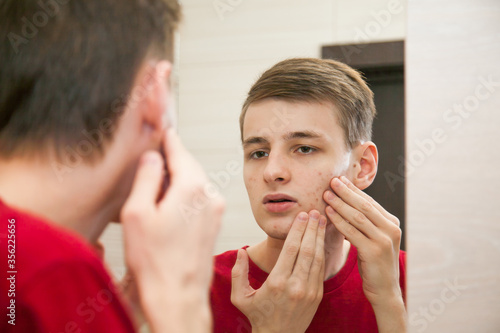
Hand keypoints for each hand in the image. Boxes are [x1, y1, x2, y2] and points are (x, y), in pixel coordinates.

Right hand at [120, 128, 224, 332]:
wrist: (177, 294)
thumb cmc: (155, 259)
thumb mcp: (137, 213)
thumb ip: (146, 177)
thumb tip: (153, 156)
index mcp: (191, 187)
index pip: (179, 151)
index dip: (169, 138)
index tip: (164, 127)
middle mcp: (209, 194)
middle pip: (189, 165)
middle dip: (173, 158)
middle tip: (156, 153)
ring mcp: (215, 210)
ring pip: (196, 181)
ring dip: (179, 178)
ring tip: (157, 185)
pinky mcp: (214, 223)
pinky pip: (200, 197)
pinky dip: (186, 193)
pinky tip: (170, 204)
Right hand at [231, 210, 325, 332]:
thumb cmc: (257, 315)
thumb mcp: (240, 297)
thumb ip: (238, 273)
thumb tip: (242, 251)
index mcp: (276, 283)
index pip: (290, 250)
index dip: (298, 230)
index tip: (301, 215)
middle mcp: (295, 286)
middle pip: (307, 250)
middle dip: (311, 229)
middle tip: (314, 211)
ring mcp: (309, 291)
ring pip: (317, 258)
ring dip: (319, 237)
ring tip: (321, 220)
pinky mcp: (317, 295)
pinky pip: (320, 269)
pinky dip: (322, 251)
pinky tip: (321, 239)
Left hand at [323, 176, 405, 332]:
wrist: (385, 291)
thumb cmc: (374, 264)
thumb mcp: (372, 239)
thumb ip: (364, 223)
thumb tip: (345, 202)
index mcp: (392, 223)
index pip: (369, 202)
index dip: (353, 190)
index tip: (339, 179)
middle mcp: (391, 229)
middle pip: (364, 205)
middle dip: (346, 192)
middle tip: (331, 181)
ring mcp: (384, 240)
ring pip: (357, 216)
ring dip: (340, 204)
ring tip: (326, 195)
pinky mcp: (374, 251)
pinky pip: (352, 231)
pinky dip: (339, 220)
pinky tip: (328, 213)